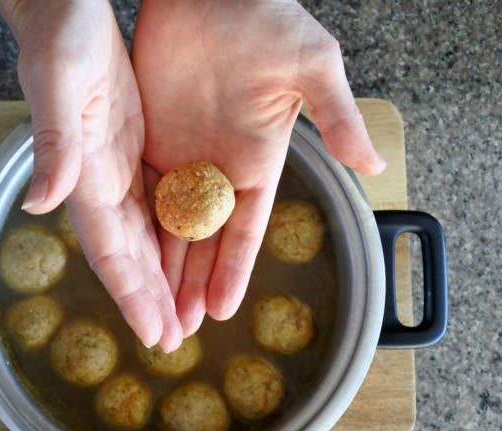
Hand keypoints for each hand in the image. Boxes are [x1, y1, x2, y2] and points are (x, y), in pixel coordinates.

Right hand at [0, 0, 182, 349]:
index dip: (130, 294)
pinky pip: (155, 201)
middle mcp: (100, 179)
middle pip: (128, 253)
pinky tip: (183, 253)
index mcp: (84, 173)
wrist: (66, 6)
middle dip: (149, 298)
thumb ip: (54, 143)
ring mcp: (118, 165)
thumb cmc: (59, 36)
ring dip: (160, 274)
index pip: (109, 249)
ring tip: (181, 312)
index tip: (152, 332)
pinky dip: (168, 233)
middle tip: (173, 340)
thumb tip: (41, 203)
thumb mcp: (60, 82)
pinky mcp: (133, 147)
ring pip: (143, 233)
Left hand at [132, 0, 385, 335]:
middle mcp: (219, 169)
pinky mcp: (149, 140)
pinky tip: (126, 258)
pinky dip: (134, 226)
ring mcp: (182, 157)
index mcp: (258, 161)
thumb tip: (375, 164)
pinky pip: (139, 192)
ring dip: (160, 266)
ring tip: (152, 308)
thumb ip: (337, 116)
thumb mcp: (312, 66)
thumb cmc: (266, 19)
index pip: (245, 229)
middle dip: (191, 283)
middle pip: (203, 239)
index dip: (233, 268)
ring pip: (167, 225)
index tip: (220, 308)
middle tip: (178, 329)